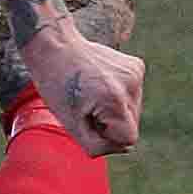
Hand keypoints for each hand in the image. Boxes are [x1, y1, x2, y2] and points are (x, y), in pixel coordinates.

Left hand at [23, 21, 144, 156]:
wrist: (56, 46)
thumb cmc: (57, 87)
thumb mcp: (71, 125)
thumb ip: (98, 145)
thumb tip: (124, 147)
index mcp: (115, 100)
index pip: (128, 140)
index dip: (107, 136)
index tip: (88, 120)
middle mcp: (131, 85)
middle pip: (132, 126)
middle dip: (110, 124)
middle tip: (86, 106)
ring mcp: (136, 72)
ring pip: (133, 111)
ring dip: (113, 110)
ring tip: (92, 94)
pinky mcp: (136, 65)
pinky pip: (132, 95)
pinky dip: (117, 95)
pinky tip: (100, 83)